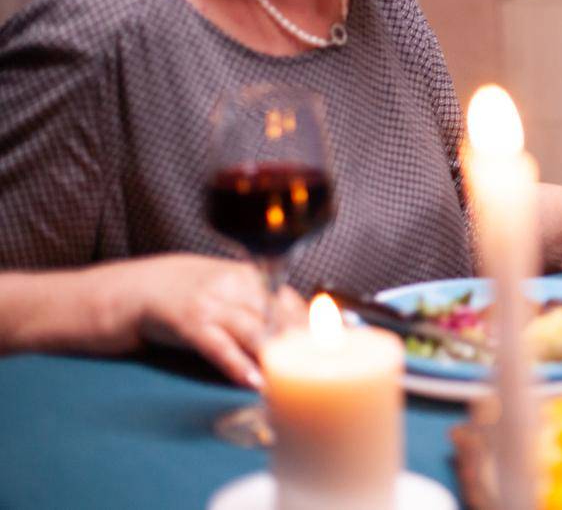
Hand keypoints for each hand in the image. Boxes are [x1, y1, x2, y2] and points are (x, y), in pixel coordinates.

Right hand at [92, 254, 306, 388]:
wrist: (132, 290)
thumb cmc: (186, 296)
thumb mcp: (226, 293)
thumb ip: (258, 309)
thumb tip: (298, 333)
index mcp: (248, 277)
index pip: (290, 300)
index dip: (311, 326)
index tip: (332, 347)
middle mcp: (233, 285)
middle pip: (277, 315)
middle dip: (301, 343)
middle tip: (323, 367)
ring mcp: (210, 303)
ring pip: (253, 329)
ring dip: (276, 355)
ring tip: (296, 377)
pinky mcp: (186, 321)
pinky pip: (216, 344)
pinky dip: (236, 363)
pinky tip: (252, 380)